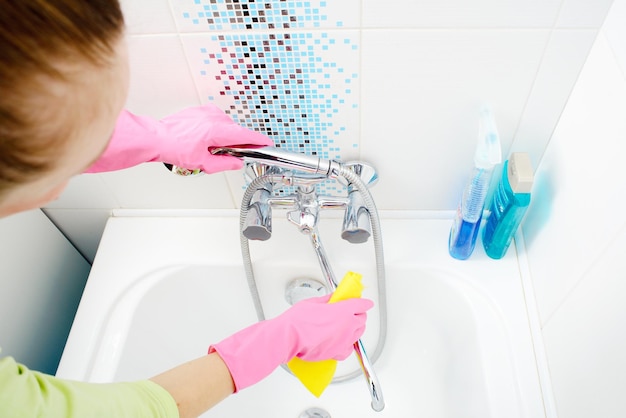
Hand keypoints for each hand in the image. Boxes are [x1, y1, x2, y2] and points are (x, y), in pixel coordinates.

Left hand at [86, 104, 272, 173]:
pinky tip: (201, 140)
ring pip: (224, 126)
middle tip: (226, 156)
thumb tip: (236, 163)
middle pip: (234, 132)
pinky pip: (214, 121)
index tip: (267, 143)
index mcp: (217, 130)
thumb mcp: (203, 163)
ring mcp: (206, 112)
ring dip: (222, 137)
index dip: (258, 141)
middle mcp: (214, 117)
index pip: (245, 136)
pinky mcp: (199, 111)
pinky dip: (213, 130)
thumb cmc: (174, 148)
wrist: (156, 138)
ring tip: (208, 149)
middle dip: (234, 144)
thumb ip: (224, 163)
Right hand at [209, 296, 373, 391]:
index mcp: (342, 311)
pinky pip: (349, 349)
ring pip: (357, 334)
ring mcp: (342, 341)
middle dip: (359, 314)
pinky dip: (348, 344)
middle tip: (353, 311)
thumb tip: (334, 298)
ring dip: (355, 328)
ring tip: (348, 325)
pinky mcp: (336, 352)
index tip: (366, 303)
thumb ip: (328, 300)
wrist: (288, 338)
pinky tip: (343, 341)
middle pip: (361, 320)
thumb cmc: (297, 321)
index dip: (364, 303)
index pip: (360, 305)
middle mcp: (346, 327)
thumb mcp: (313, 303)